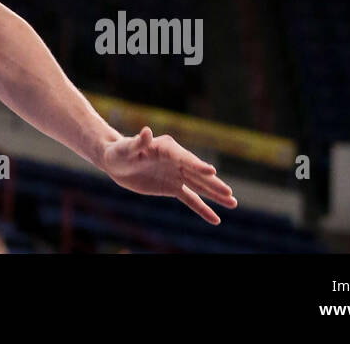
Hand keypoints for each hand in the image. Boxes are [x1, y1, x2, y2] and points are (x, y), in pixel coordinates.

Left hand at [99, 126, 237, 224]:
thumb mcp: (126, 148)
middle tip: (229, 193)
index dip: (197, 165)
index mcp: (166, 148)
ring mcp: (176, 174)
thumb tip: (147, 131)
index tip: (211, 171)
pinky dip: (202, 209)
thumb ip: (138, 142)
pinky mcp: (172, 187)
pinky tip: (216, 219)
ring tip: (233, 202)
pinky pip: (190, 199)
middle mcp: (176, 160)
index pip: (184, 157)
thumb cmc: (119, 152)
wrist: (116, 163)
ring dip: (215, 194)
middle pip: (197, 173)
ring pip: (199, 186)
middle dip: (213, 183)